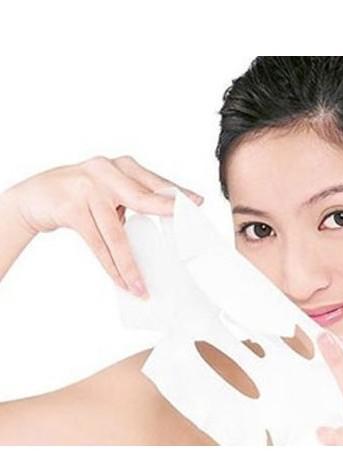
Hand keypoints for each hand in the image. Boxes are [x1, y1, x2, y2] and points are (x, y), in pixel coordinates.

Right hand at [3, 155, 203, 297]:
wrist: (35, 196)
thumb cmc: (80, 194)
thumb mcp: (108, 189)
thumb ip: (133, 197)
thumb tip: (165, 216)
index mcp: (122, 166)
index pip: (155, 182)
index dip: (177, 194)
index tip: (198, 203)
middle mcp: (106, 172)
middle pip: (144, 199)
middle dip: (167, 215)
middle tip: (187, 231)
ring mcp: (88, 189)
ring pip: (117, 235)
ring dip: (130, 266)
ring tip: (141, 287)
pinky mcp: (72, 209)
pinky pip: (98, 245)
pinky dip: (111, 267)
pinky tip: (121, 282)